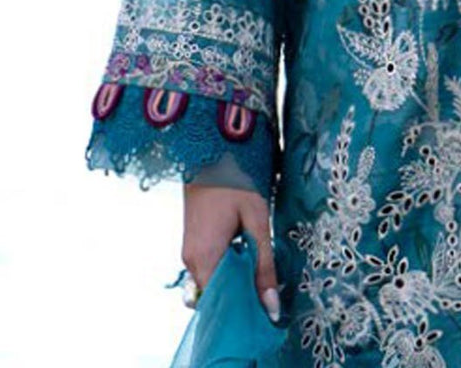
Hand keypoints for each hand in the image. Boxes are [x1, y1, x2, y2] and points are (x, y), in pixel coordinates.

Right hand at [181, 183, 280, 321]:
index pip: (221, 303)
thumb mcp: (257, 222)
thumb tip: (270, 306)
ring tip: (258, 263)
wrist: (210, 153)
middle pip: (217, 295)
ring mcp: (189, 253)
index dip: (243, 308)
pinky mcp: (193, 245)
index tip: (265, 307)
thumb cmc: (236, 182)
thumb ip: (264, 265)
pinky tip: (244, 252)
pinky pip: (209, 268)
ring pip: (214, 282)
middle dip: (241, 294)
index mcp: (206, 257)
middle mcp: (192, 261)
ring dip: (235, 279)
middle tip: (267, 285)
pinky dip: (227, 268)